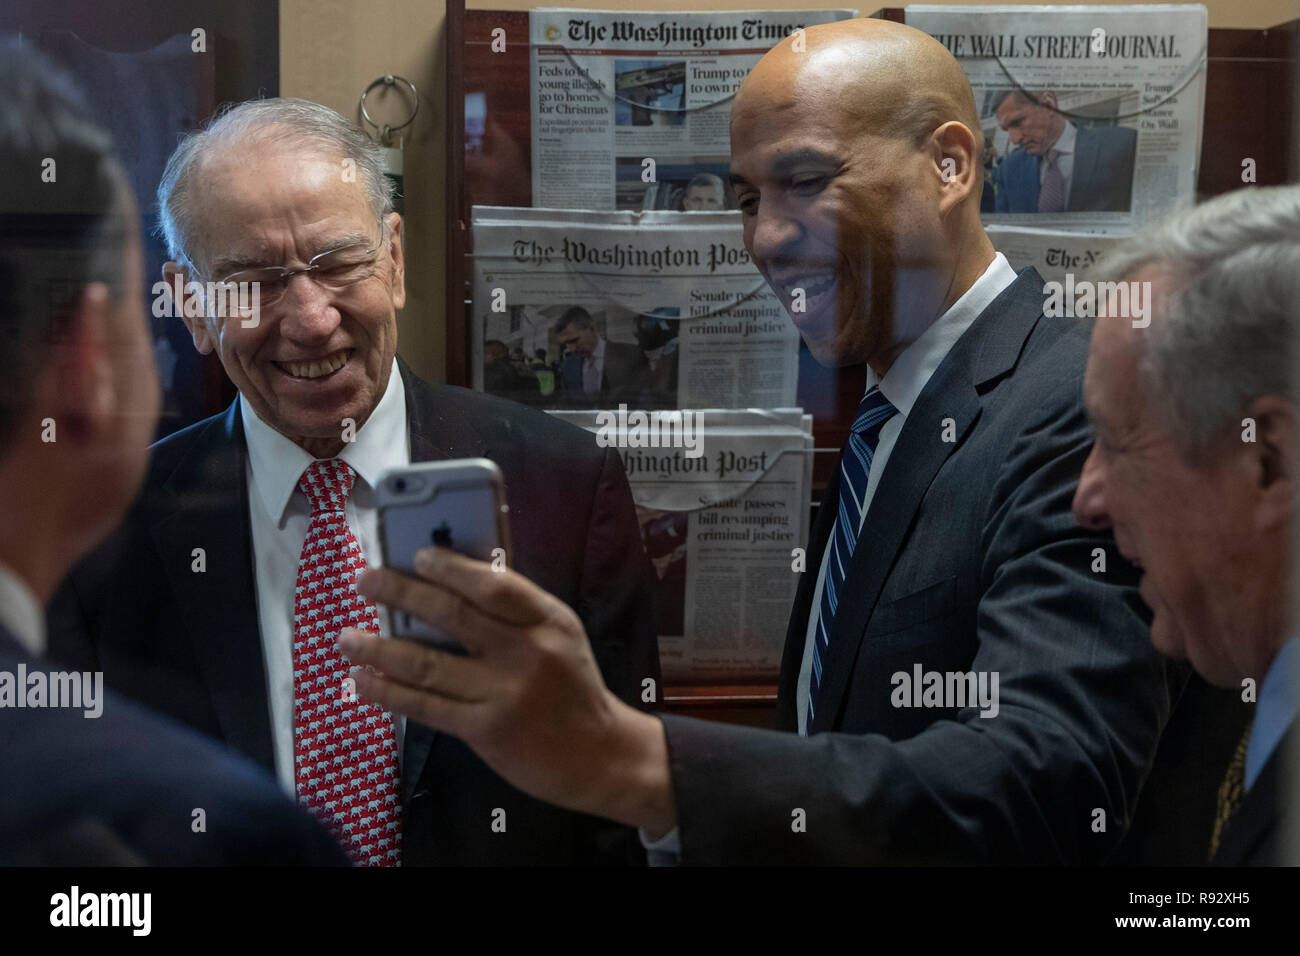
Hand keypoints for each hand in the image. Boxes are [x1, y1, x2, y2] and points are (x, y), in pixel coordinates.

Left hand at [338, 547, 676, 835]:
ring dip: (379, 648)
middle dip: (401, 593)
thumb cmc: (571, 686)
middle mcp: (528, 653)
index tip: (416, 555)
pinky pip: (426, 707)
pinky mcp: (486, 731)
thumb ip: (516, 610)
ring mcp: (505, 694)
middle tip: (365, 580)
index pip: (493, 584)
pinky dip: (389, 692)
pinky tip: (363, 681)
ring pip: (428, 664)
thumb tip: (450, 580)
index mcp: (549, 620)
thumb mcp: (559, 635)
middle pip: (453, 616)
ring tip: (346, 638)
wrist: (598, 754)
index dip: (451, 567)